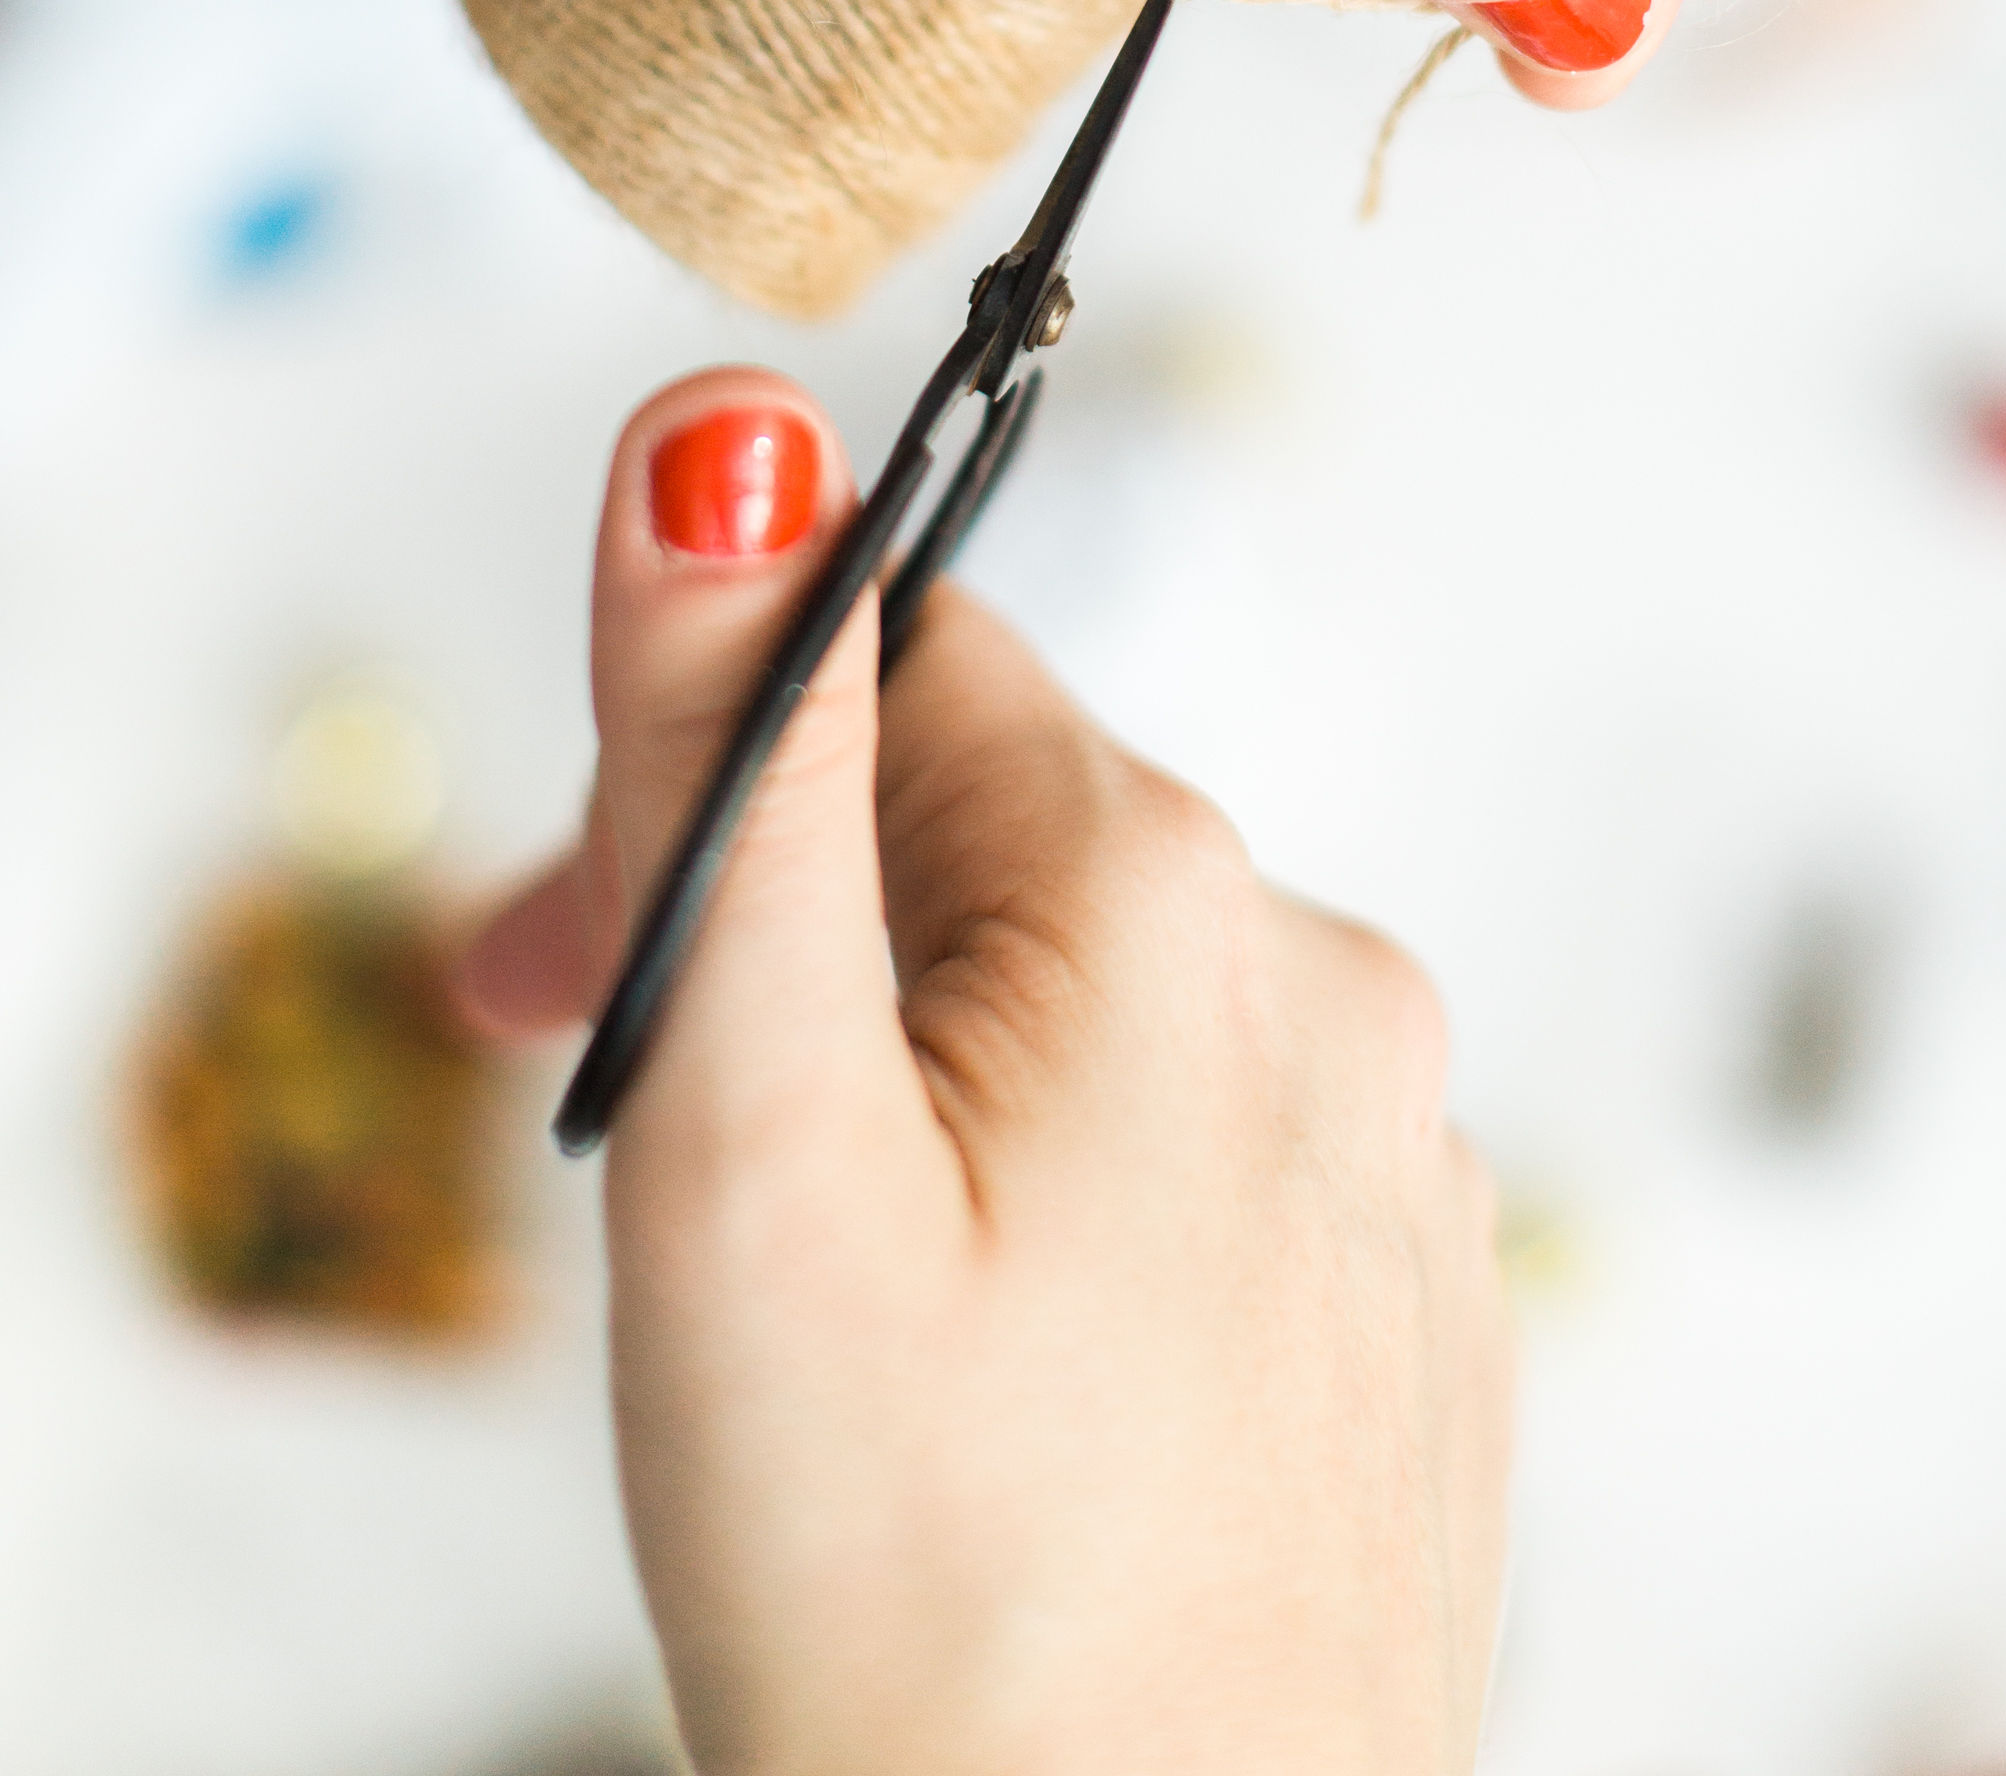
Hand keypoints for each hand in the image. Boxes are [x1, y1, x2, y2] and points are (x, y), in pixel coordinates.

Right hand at [461, 374, 1511, 1775]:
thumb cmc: (925, 1597)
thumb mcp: (752, 1141)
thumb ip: (730, 768)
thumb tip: (725, 433)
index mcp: (1177, 896)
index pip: (901, 670)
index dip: (706, 780)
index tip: (568, 965)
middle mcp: (1333, 985)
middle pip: (992, 837)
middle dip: (789, 940)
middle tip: (639, 1164)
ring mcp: (1399, 1162)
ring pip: (1091, 1007)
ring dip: (920, 1081)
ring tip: (810, 1308)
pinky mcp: (1412, 1318)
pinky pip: (1198, 1162)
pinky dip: (1059, 1212)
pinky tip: (980, 1392)